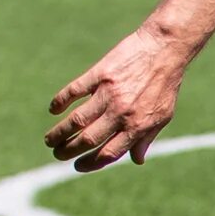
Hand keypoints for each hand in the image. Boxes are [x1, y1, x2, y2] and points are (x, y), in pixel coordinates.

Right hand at [46, 22, 191, 170]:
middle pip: (88, 139)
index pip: (109, 153)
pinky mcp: (99, 74)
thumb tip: (137, 160)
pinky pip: (73, 91)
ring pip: (77, 120)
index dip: (90, 163)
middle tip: (58, 154)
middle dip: (68, 151)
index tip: (77, 166)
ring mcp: (109, 93)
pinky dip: (60, 102)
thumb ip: (146, 138)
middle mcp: (121, 113)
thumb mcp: (162, 116)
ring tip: (49, 140)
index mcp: (137, 126)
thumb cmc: (165, 85)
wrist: (165, 49)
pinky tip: (53, 109)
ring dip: (59, 132)